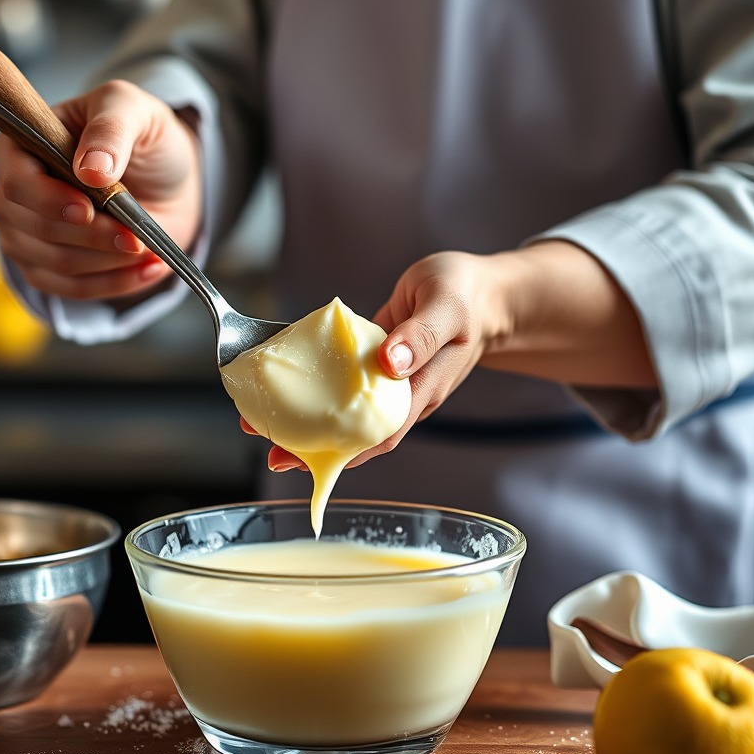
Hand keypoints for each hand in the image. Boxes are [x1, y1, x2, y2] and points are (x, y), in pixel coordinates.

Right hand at [0, 79, 201, 301]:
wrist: (166, 180)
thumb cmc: (141, 137)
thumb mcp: (134, 111)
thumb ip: (111, 128)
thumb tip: (90, 168)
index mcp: (19, 145)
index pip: (15, 181)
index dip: (48, 200)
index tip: (88, 209)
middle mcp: (11, 194)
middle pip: (37, 229)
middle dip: (94, 236)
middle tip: (136, 235)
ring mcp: (24, 235)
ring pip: (58, 263)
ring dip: (109, 261)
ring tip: (147, 247)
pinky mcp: (47, 269)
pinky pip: (73, 289)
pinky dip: (115, 283)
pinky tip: (148, 267)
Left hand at [264, 242, 656, 470]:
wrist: (485, 292)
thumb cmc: (468, 295)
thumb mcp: (446, 308)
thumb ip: (419, 336)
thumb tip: (388, 362)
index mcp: (421, 390)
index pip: (379, 435)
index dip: (342, 453)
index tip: (304, 461)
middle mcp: (404, 394)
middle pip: (357, 433)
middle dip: (315, 446)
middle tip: (273, 452)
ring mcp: (391, 380)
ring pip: (347, 410)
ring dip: (311, 419)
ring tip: (269, 423)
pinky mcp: (379, 361)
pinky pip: (346, 380)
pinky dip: (321, 387)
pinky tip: (295, 385)